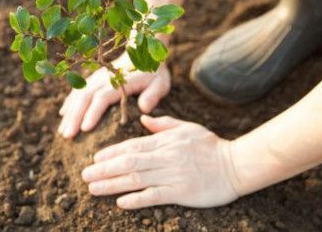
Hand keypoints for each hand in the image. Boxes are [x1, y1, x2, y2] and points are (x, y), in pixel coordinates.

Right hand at [58, 54, 170, 137]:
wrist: (144, 52)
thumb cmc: (153, 73)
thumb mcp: (160, 83)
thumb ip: (153, 95)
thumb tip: (144, 109)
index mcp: (120, 81)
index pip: (102, 98)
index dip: (93, 113)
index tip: (84, 129)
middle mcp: (104, 79)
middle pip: (85, 97)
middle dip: (75, 116)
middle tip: (67, 136)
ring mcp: (97, 78)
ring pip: (78, 94)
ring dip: (70, 112)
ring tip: (62, 131)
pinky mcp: (94, 79)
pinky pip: (78, 90)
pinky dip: (70, 102)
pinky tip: (63, 115)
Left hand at [81, 115, 238, 208]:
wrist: (236, 164)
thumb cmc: (210, 145)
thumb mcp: (187, 127)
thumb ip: (163, 124)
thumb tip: (143, 119)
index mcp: (166, 141)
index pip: (133, 146)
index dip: (112, 152)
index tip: (95, 158)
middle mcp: (166, 157)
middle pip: (130, 163)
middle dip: (105, 169)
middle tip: (85, 175)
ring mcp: (173, 175)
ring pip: (137, 179)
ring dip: (112, 184)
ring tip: (93, 188)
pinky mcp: (182, 192)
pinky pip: (155, 196)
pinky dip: (136, 199)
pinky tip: (120, 202)